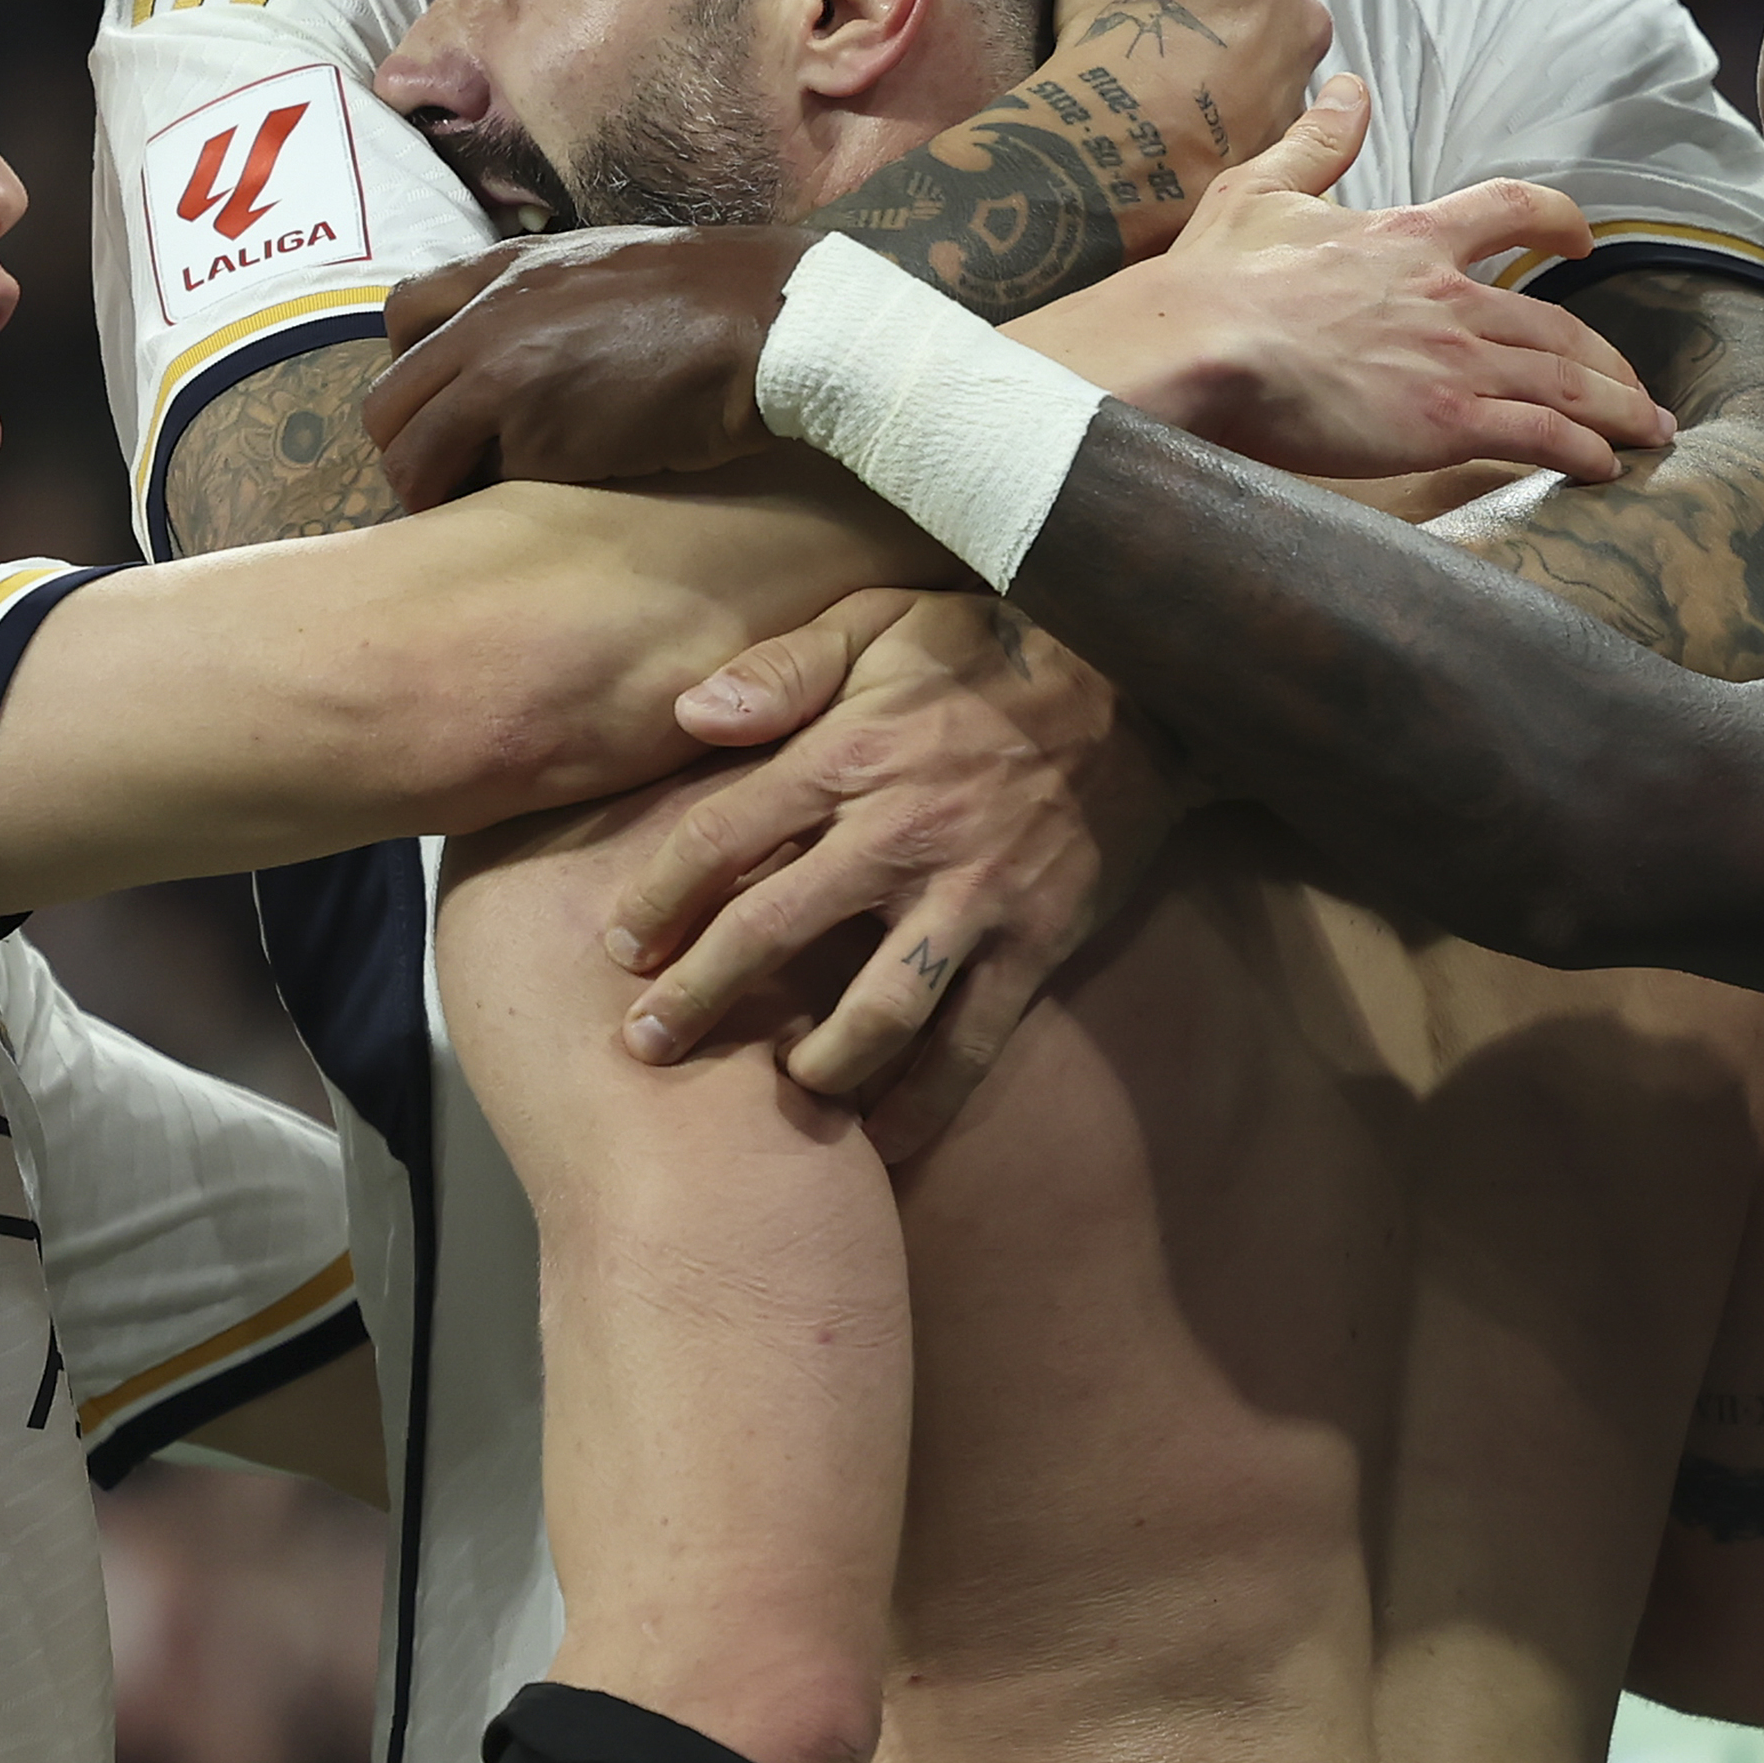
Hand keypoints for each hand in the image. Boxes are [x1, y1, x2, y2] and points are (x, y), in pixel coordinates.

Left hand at [366, 223, 813, 508]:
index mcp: (501, 270)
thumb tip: (521, 348)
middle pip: (385, 405)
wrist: (765, 323)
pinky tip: (546, 498)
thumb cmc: (708, 297)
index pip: (400, 317)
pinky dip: (502, 502)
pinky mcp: (538, 444)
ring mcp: (503, 383)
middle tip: (451, 473)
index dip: (413, 370)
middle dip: (409, 448)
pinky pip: (484, 488)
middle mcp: (484, 323)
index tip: (446, 402)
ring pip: (410, 461)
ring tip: (480, 503)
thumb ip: (540, 298)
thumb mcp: (599, 265)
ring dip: (435, 491)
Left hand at [604, 590, 1178, 1161]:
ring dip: (811, 1066)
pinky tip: (881, 1141)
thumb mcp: (881, 621)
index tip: (619, 948)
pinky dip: (926, 1103)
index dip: (658, 899)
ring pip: (873, 1010)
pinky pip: (972, 1043)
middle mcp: (899, 833)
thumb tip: (689, 716)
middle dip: (695, 998)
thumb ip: (784, 667)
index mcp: (847, 754)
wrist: (1144, 682)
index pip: (720, 837)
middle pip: (770, 933)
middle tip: (643, 1047)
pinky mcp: (1034, 942)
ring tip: (771, 1094)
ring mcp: (971, 897)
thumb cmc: (989, 648)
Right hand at [1018, 77, 1675, 481]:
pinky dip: (1583, 449)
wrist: (1199, 348)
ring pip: (1566, 379)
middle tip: (1635, 388)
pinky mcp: (1445, 420)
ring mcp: (1453, 359)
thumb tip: (1348, 86)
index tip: (1582, 242)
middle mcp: (1449, 295)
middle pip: (1560, 322)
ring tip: (1646, 433)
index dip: (1559, 222)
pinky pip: (1539, 434)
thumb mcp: (1261, 189)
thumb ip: (1317, 142)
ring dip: (1615, 408)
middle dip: (1609, 358)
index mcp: (1411, 235)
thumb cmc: (1217, 280)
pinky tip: (1605, 466)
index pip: (1512, 210)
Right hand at [1039, 0, 1329, 235]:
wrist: (1124, 148)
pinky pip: (1245, 112)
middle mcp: (1303, 8)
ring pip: (1253, 48)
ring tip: (1153, 68)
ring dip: (1217, 52)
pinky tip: (1171, 117)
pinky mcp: (1271, 145)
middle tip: (1140, 7)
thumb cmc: (1131, 12)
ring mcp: (1293, 83)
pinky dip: (1217, 109)